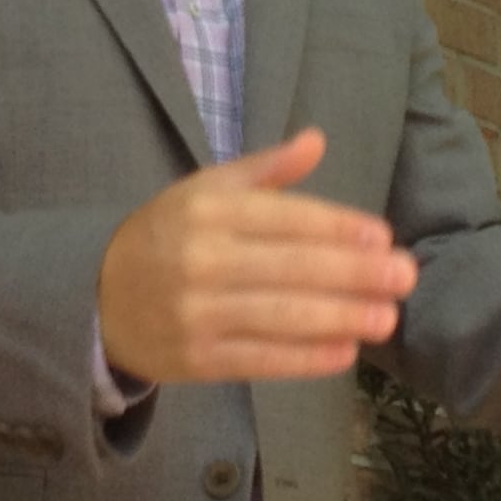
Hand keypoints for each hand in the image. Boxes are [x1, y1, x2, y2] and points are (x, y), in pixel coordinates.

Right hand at [97, 129, 420, 385]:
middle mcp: (202, 259)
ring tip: (386, 318)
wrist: (96, 298)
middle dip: (355, 274)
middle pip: (292, 268)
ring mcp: (197, 313)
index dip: (339, 228)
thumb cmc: (166, 237)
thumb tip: (316, 140)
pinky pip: (260, 360)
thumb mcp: (205, 190)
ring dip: (341, 317)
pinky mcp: (196, 359)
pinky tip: (345, 352)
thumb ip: (265, 170)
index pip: (286, 218)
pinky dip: (306, 358)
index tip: (383, 237)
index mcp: (208, 209)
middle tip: (405, 277)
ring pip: (282, 316)